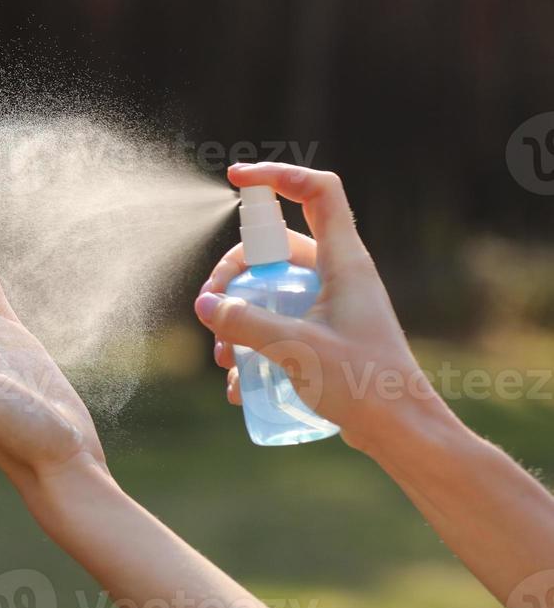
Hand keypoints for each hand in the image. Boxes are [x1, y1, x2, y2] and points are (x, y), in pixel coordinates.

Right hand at [195, 162, 438, 451]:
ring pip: (270, 290)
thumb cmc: (363, 384)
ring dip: (237, 316)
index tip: (236, 179)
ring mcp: (330, 306)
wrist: (403, 432)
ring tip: (222, 357)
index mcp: (343, 261)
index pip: (317, 191)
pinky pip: (278, 325)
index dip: (278, 175)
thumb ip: (245, 323)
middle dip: (233, 274)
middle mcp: (337, 275)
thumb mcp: (296, 348)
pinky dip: (252, 346)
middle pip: (275, 248)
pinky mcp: (323, 337)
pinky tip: (238, 385)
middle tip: (211, 306)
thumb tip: (205, 305)